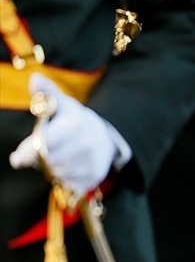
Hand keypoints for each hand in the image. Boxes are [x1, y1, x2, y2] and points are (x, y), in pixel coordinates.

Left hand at [9, 73, 130, 194]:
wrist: (107, 138)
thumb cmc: (75, 121)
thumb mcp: (62, 104)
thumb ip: (46, 92)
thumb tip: (34, 77)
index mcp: (74, 124)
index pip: (42, 145)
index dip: (26, 154)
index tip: (19, 158)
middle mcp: (85, 143)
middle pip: (47, 161)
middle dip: (42, 159)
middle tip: (48, 151)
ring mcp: (91, 161)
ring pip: (57, 173)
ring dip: (54, 168)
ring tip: (62, 157)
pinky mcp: (94, 176)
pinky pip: (68, 183)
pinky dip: (65, 178)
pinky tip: (72, 166)